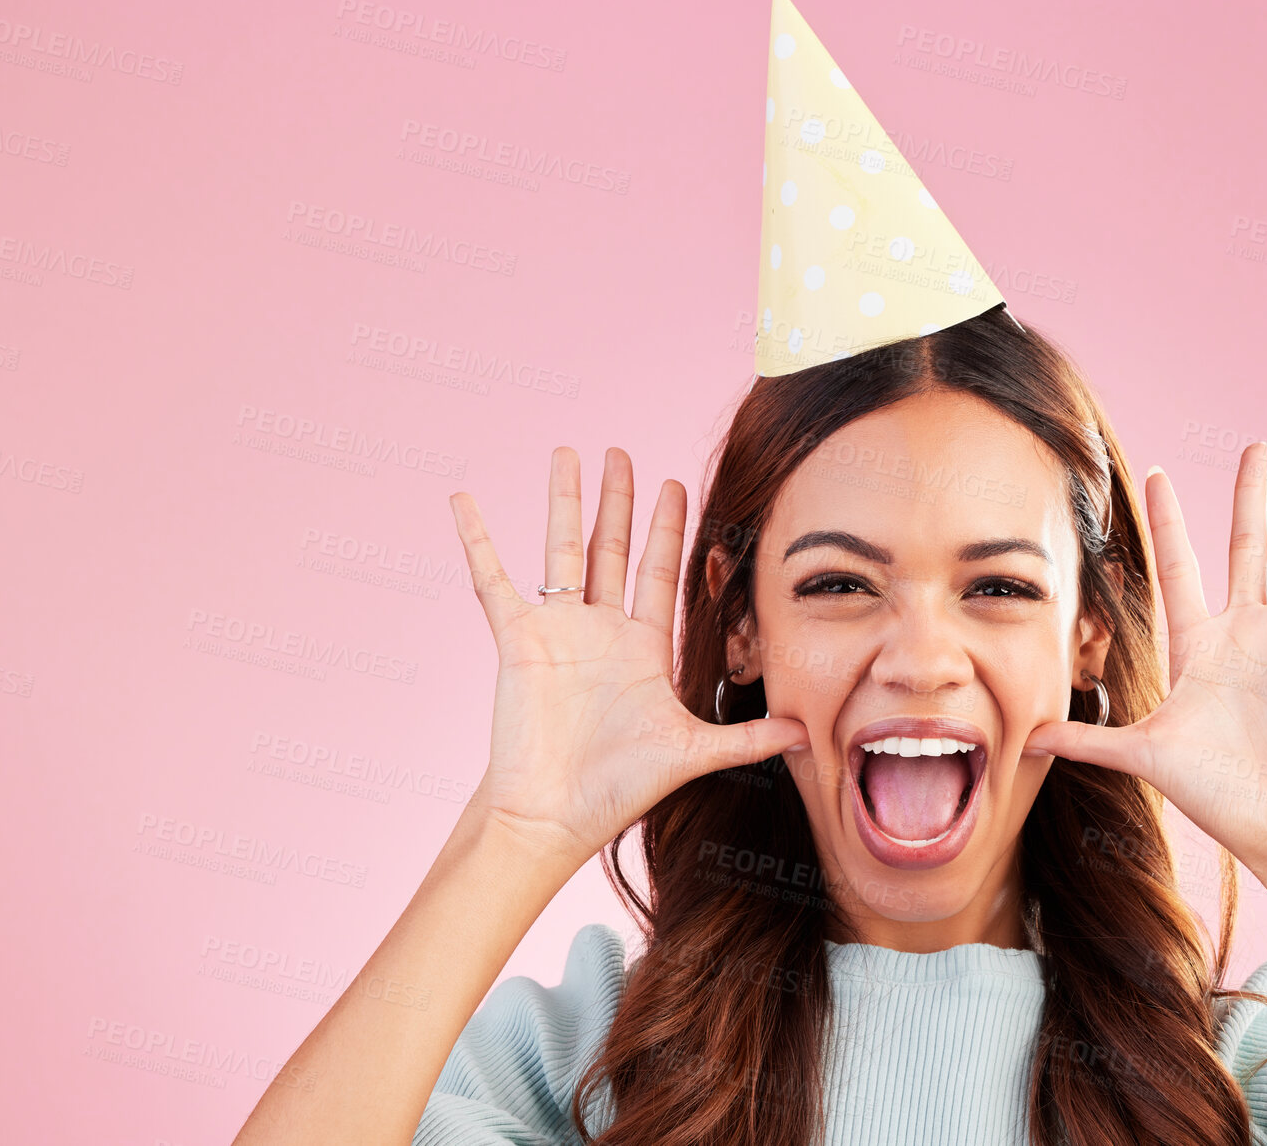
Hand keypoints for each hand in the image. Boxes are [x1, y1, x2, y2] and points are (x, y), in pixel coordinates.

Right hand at [449, 447, 808, 865]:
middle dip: (619, 500)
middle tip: (621, 451)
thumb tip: (803, 733)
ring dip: (563, 502)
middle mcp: (601, 630)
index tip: (676, 484)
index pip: (660, 572)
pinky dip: (477, 539)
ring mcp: (557, 630)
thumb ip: (746, 738)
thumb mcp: (692, 754)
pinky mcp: (516, 638)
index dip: (668, 529)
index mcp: (643, 648)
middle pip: (612, 548)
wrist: (554, 816)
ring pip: (560, 549)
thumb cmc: (618, 790)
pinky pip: (492, 578)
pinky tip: (464, 499)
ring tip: (566, 453)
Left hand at [1024, 443, 1266, 877]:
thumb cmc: (1215, 792)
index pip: (1179, 566)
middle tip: (1255, 445)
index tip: (1157, 473)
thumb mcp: (1145, 755)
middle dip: (1249, 494)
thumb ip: (1088, 740)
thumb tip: (1026, 739)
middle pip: (1244, 544)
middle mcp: (1244, 629)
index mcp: (1197, 643)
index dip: (1169, 521)